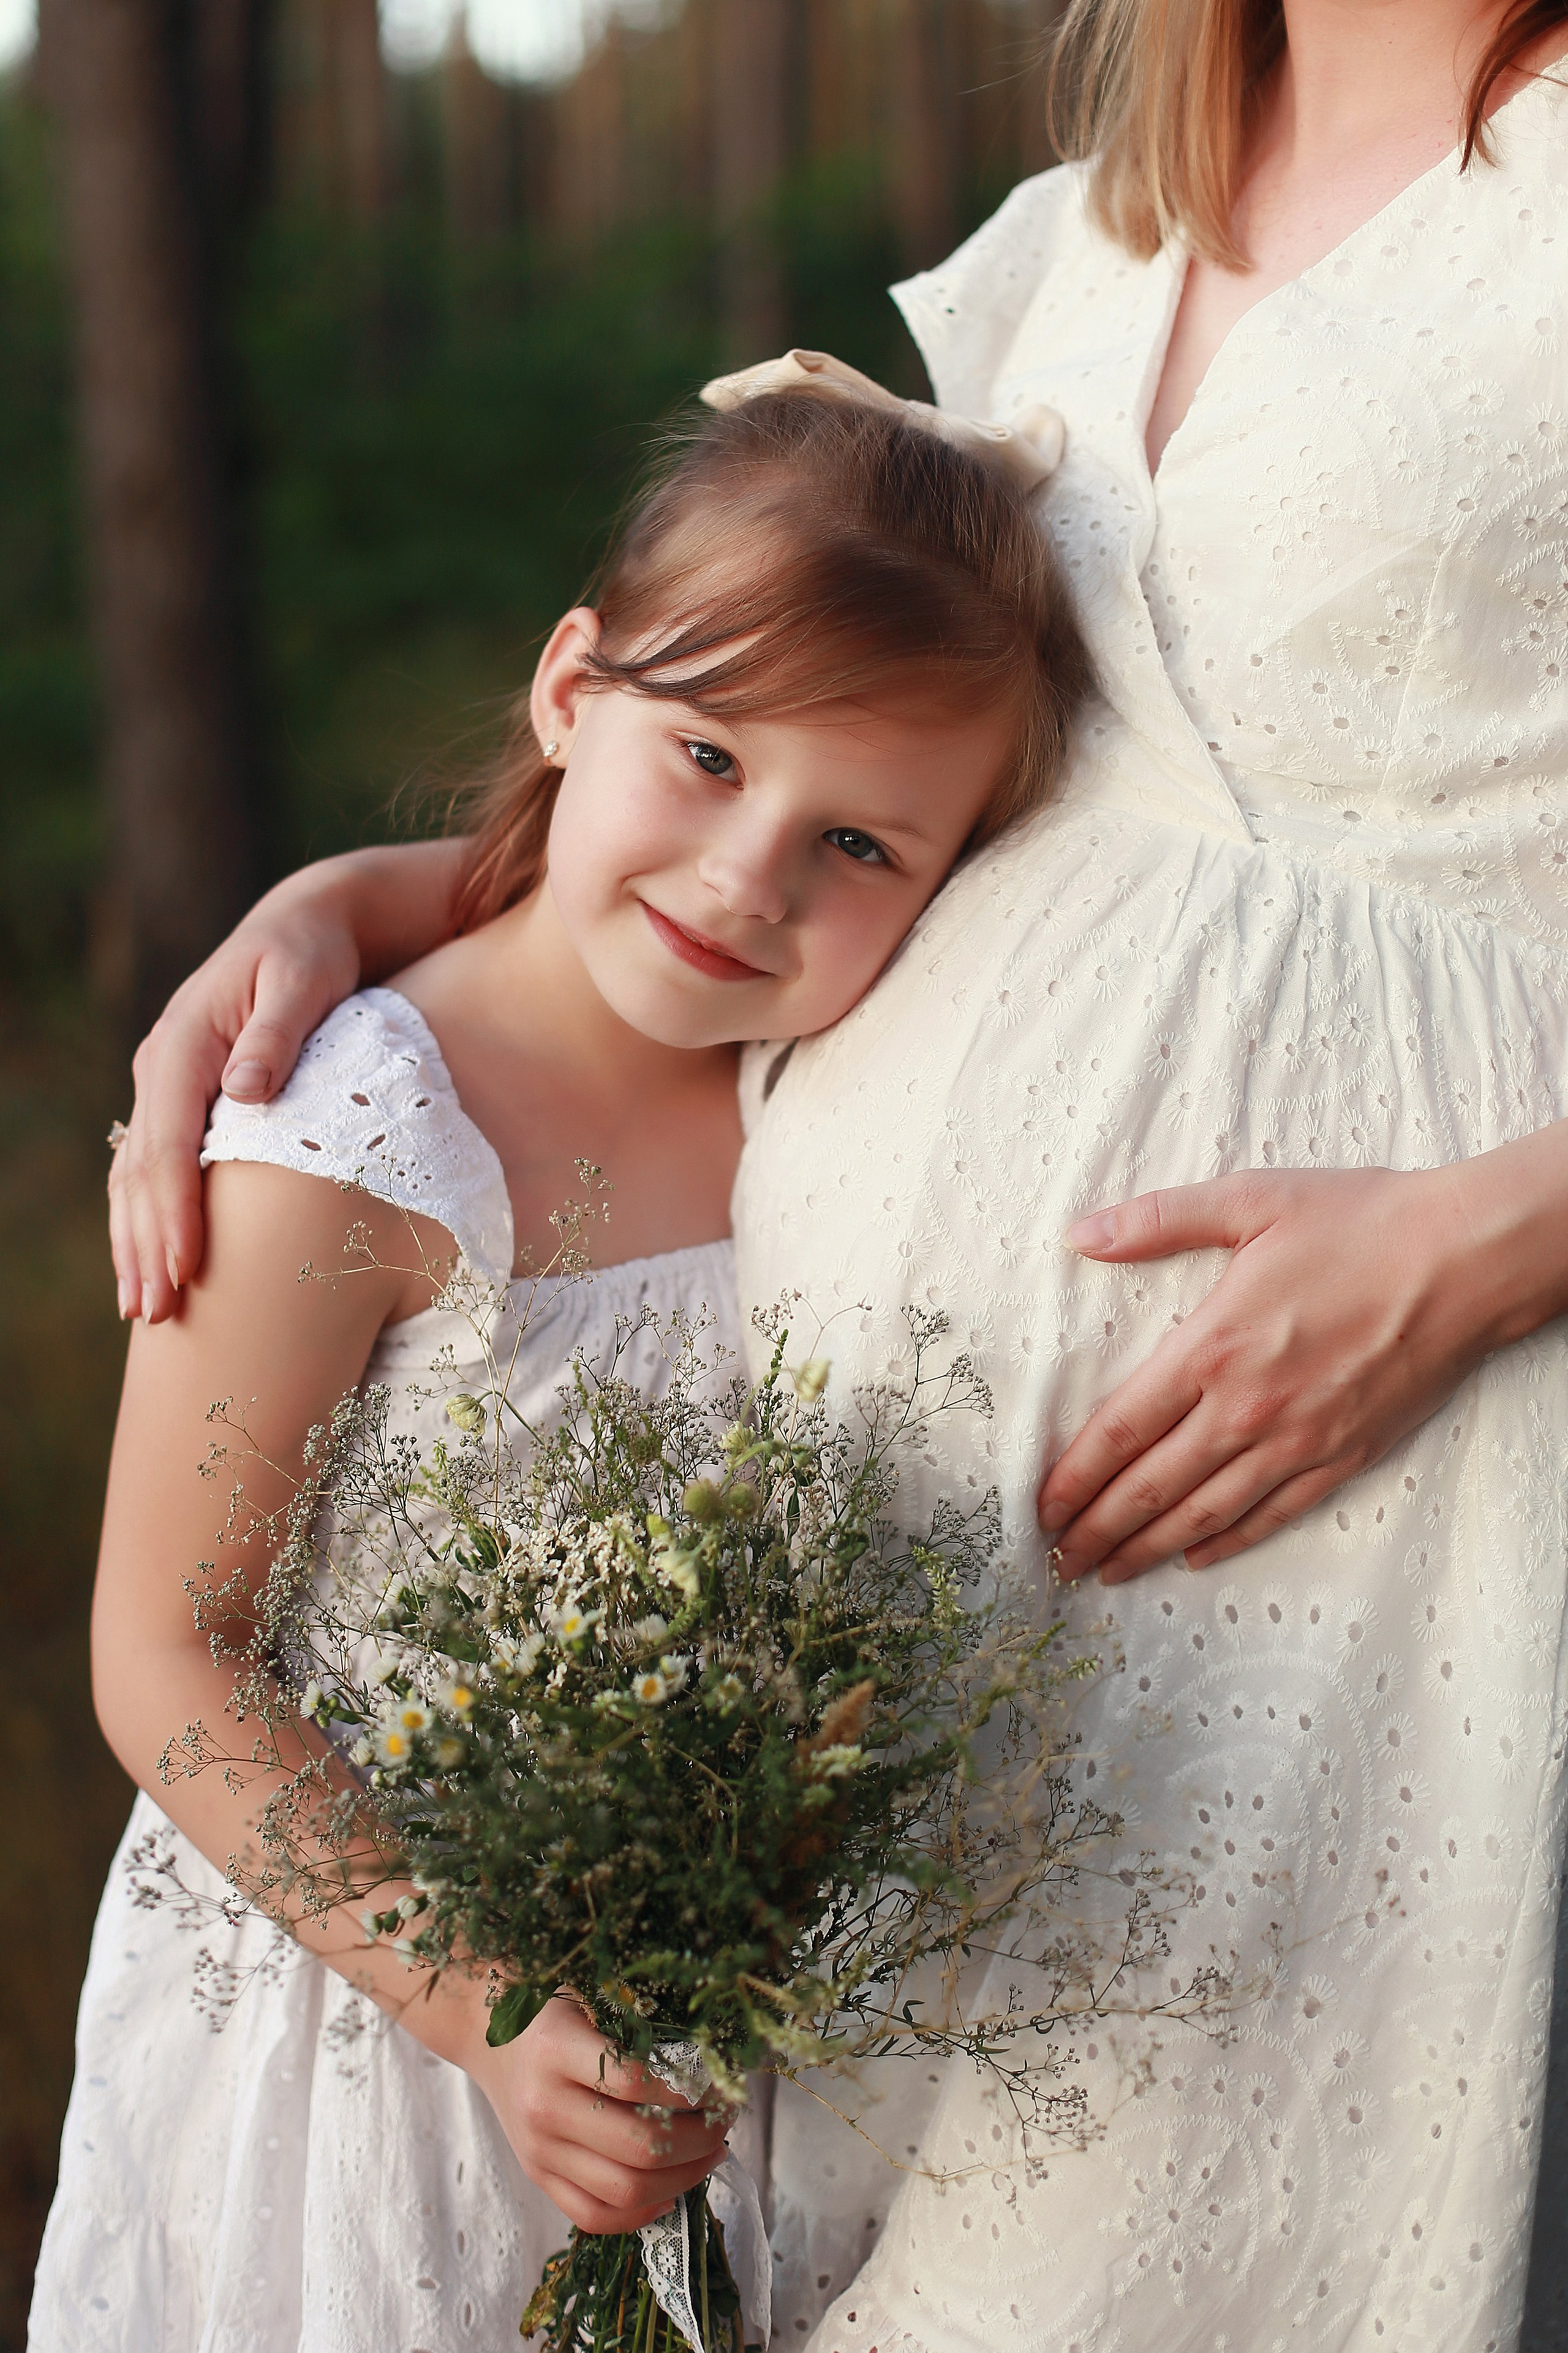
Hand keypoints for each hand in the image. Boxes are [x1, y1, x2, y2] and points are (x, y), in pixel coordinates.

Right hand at [108, 842, 464, 1323]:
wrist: (307, 924)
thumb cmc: (315, 954)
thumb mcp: (305, 981)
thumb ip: (278, 1034)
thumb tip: (245, 1091)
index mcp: (185, 1042)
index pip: (171, 1142)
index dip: (175, 1209)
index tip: (184, 1266)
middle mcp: (164, 1065)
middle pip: (143, 1170)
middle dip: (146, 1244)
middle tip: (155, 1312)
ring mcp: (168, 1084)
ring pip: (137, 1176)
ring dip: (136, 1242)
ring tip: (141, 1308)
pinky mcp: (185, 1098)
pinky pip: (154, 1168)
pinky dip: (147, 1217)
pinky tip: (150, 1262)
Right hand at [472, 1993, 732, 2233]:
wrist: (485, 2030)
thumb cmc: (550, 2005)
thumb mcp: (589, 1996)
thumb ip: (638, 2026)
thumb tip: (709, 2066)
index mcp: (556, 2049)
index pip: (637, 2083)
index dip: (690, 2090)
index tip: (720, 2083)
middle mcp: (543, 2106)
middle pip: (639, 2147)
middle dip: (699, 2141)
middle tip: (725, 2121)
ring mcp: (538, 2149)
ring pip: (624, 2190)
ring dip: (683, 2179)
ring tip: (709, 2154)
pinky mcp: (536, 2176)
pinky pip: (593, 2215)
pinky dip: (640, 2214)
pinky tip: (672, 2192)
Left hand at [1034, 1159, 1552, 1580]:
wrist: (1464, 1260)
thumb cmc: (1360, 1222)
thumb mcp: (1250, 1200)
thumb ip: (1157, 1220)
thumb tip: (1081, 1233)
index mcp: (1213, 1348)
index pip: (1120, 1432)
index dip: (1072, 1478)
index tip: (1038, 1509)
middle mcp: (1248, 1409)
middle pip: (1151, 1488)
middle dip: (1096, 1530)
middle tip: (1057, 1563)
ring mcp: (1298, 1441)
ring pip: (1204, 1514)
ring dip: (1147, 1547)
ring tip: (1106, 1571)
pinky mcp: (1343, 1455)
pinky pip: (1270, 1514)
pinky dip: (1226, 1541)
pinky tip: (1194, 1556)